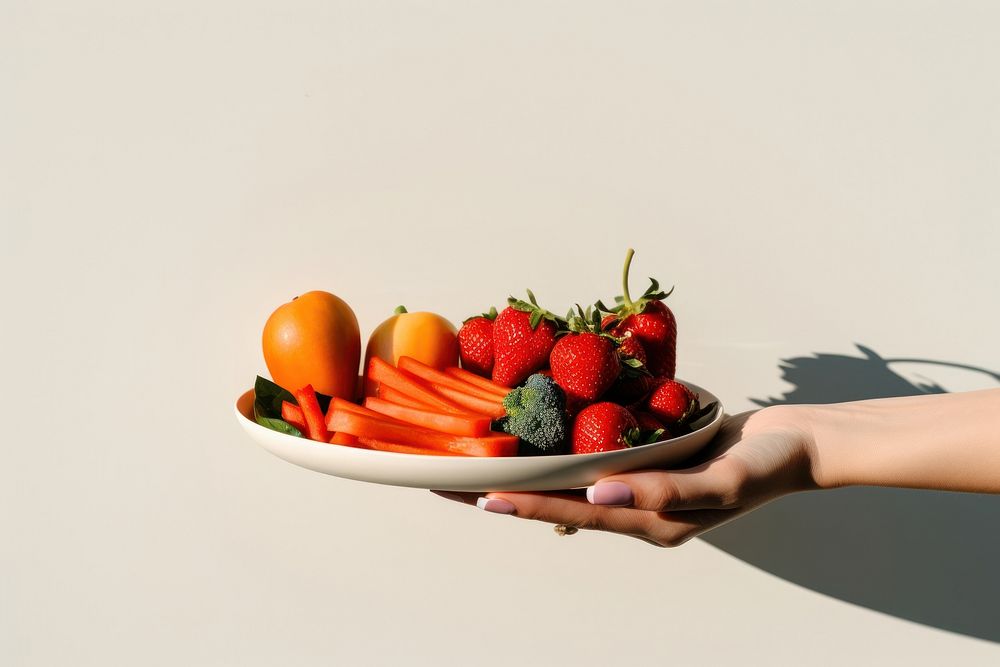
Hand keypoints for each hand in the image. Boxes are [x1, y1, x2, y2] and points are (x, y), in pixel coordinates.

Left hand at [433, 406, 818, 546]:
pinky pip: (598, 456)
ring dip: (529, 470)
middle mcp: (638, 507)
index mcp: (651, 521)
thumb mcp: (723, 480)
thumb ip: (664, 491)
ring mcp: (643, 485)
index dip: (524, 503)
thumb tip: (597, 494)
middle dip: (509, 491)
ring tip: (483, 459)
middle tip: (455, 481)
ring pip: (572, 479)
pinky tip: (542, 434)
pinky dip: (565, 448)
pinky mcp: (651, 461)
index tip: (475, 497)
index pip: (573, 512)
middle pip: (560, 501)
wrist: (802, 443)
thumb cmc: (770, 464)